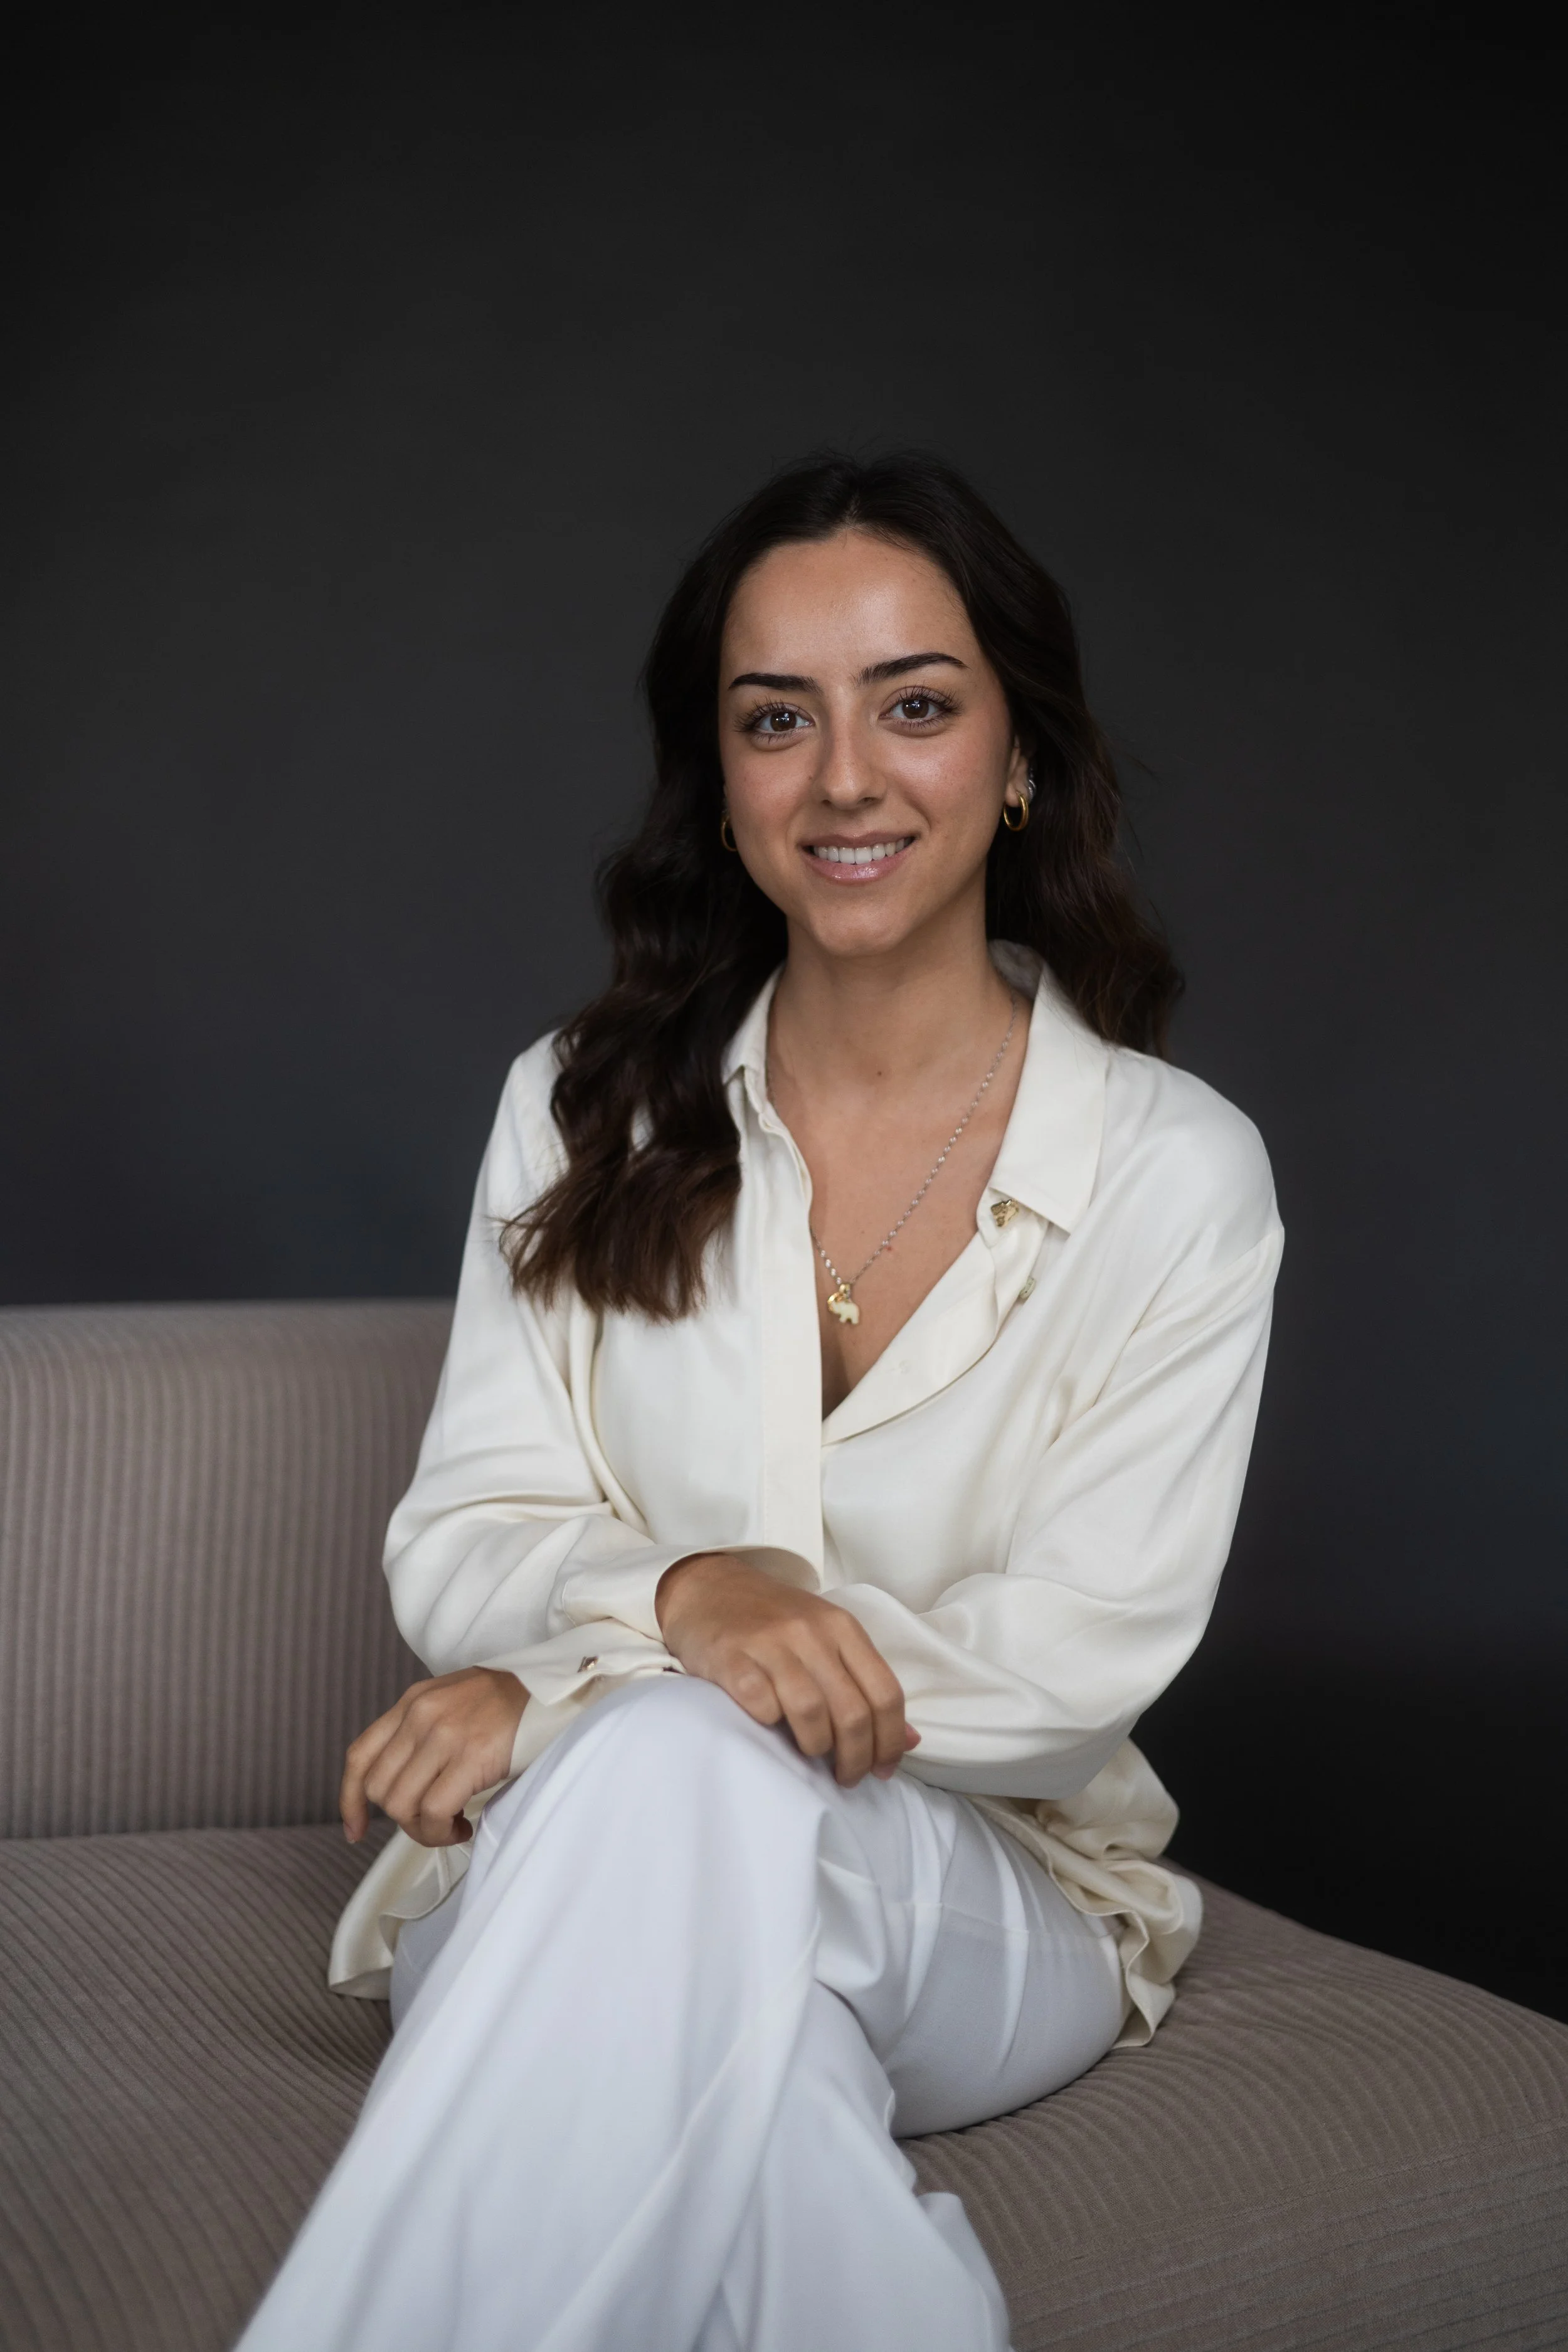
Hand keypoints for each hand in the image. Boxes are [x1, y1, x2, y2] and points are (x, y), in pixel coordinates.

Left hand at [340, 1667, 528, 1848]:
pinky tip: (462, 1827)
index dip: (350, 1800)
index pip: (359, 1755)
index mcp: (413, 1701)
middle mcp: (421, 1715)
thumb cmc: (511, 1703)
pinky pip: (434, 1812)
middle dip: (402, 1819)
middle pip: (379, 1789)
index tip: (356, 1828)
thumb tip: (404, 1785)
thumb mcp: (453, 1703)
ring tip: (451, 1825)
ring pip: (402, 1805)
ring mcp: (444, 1734)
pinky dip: (442, 1832)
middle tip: (433, 1822)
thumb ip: (422, 1733)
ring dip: (423, 1830)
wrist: (555, 1689)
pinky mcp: (470, 1756)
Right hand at [656, 1554, 918, 1787]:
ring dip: (816, 1746)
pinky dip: (771, 1724)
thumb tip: (910, 1740)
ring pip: (811, 1712)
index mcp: (842, 1628)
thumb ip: (866, 1684)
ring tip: (812, 1755)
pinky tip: (771, 1727)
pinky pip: (761, 1704)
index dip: (890, 1741)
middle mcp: (810, 1632)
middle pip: (852, 1711)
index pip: (885, 1693)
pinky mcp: (731, 1657)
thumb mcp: (828, 1639)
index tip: (883, 1770)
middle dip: (856, 1757)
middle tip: (848, 1777)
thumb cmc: (775, 1620)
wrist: (710, 1587)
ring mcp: (769, 1643)